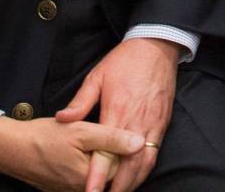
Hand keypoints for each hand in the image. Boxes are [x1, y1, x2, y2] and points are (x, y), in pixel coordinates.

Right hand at [0, 115, 146, 191]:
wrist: (11, 149)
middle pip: (111, 176)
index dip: (127, 149)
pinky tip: (82, 152)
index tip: (127, 131)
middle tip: (106, 139)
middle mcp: (81, 190)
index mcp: (91, 178)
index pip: (123, 167)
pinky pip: (83, 180)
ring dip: (102, 162)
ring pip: (98, 177)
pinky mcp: (62, 188)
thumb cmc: (45, 137)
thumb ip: (112, 138)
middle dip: (116, 157)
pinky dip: (87, 168)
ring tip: (91, 144)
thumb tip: (141, 143)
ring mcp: (70, 190)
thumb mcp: (81, 131)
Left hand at [55, 37, 182, 191]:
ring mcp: (152, 124)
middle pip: (128, 165)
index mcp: (118, 112)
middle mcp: (137, 123)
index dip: (98, 176)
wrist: (157, 47)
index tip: (90, 191)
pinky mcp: (162, 122)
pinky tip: (137, 178)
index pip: (107, 153)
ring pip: (144, 163)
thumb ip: (80, 102)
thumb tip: (62, 119)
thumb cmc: (124, 61)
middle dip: (117, 187)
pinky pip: (155, 152)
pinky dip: (145, 169)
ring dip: (133, 182)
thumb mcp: (97, 76)